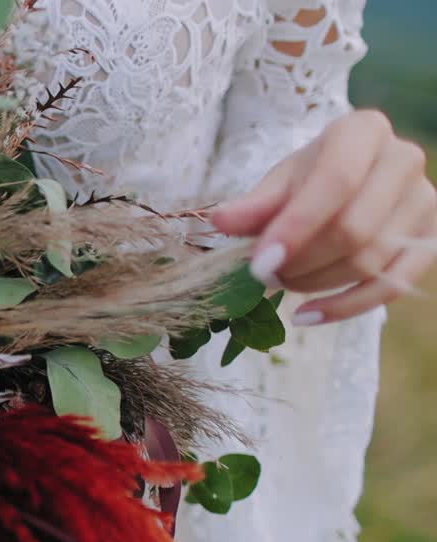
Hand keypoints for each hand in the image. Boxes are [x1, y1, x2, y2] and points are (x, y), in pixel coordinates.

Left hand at [212, 110, 435, 325]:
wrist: (351, 178)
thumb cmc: (308, 178)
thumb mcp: (278, 182)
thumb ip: (253, 204)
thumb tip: (220, 221)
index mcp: (363, 130)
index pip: (335, 182)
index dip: (296, 227)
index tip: (259, 263)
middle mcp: (403, 160)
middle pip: (355, 229)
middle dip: (302, 262)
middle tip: (264, 275)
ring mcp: (424, 200)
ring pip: (370, 261)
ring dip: (317, 284)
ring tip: (280, 284)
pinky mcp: (430, 239)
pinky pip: (393, 286)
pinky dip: (346, 308)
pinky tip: (307, 315)